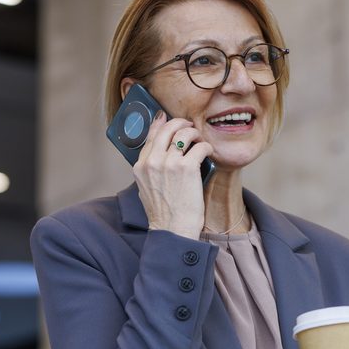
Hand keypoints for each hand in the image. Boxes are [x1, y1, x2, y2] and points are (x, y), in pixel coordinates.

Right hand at [132, 112, 212, 238]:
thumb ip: (149, 169)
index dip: (161, 124)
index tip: (167, 118)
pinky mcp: (187, 167)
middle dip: (180, 124)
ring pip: (185, 134)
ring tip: (200, 140)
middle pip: (167, 129)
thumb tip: (160, 152)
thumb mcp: (145, 189)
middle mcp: (152, 161)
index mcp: (140, 166)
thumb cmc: (163, 213)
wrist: (172, 230)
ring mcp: (169, 163)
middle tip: (189, 127)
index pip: (150, 135)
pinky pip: (200, 146)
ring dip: (195, 134)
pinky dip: (207, 147)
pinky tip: (208, 153)